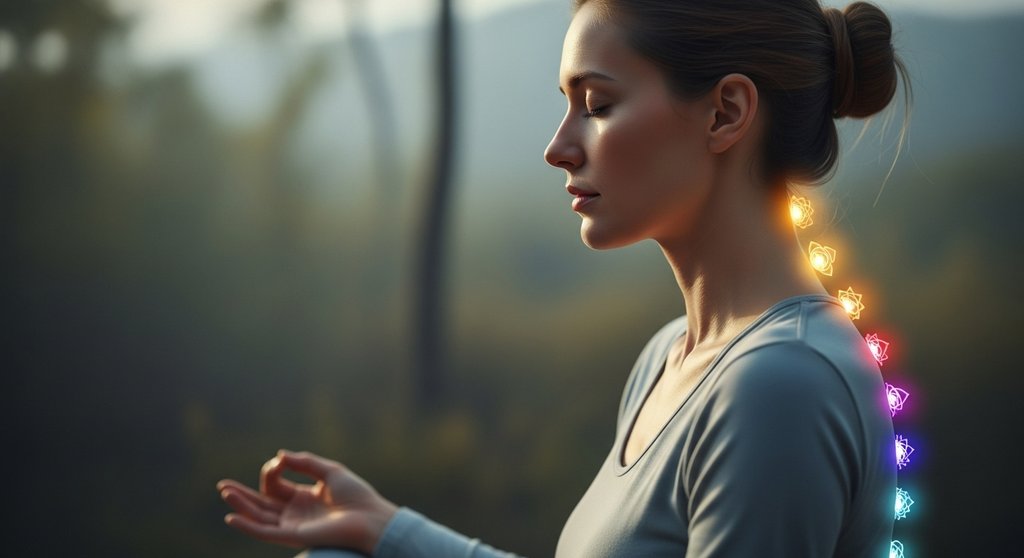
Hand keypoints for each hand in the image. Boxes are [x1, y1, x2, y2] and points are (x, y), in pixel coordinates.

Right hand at [217, 450, 397, 554]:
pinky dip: (247, 526)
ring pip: (259, 516)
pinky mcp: (293, 536)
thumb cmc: (356, 495)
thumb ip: (305, 462)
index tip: (280, 461)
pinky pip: (264, 533)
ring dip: (240, 505)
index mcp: (304, 497)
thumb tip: (279, 455)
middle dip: (242, 494)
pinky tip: (232, 517)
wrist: (370, 517)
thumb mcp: (330, 471)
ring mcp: (292, 525)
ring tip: (224, 493)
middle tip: (222, 485)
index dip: (273, 470)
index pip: (276, 485)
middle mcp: (295, 513)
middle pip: (261, 503)